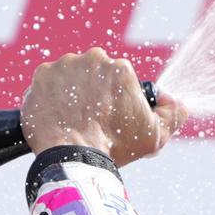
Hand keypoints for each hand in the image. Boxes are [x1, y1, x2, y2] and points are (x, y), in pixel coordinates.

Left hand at [21, 48, 187, 166]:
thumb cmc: (114, 146)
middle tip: (92, 122)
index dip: (117, 102)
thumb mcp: (156, 136)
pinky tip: (56, 120)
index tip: (110, 120)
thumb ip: (175, 114)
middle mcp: (92, 59)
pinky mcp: (39, 78)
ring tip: (73, 123)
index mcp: (120, 68)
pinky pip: (46, 87)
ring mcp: (63, 66)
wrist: (72, 156)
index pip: (119, 82)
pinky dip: (50, 101)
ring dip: (72, 96)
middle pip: (95, 76)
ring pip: (70, 79)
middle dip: (94, 95)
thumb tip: (175, 100)